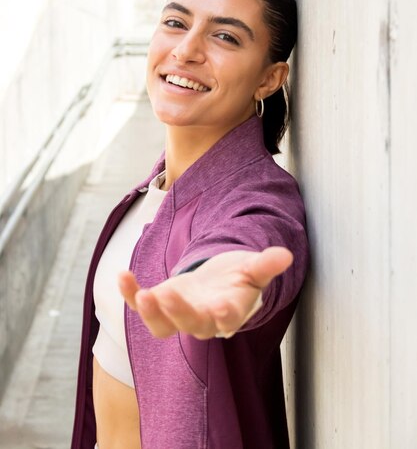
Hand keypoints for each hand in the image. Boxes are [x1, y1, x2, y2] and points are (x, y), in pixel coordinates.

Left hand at [118, 247, 292, 339]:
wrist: (218, 285)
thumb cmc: (238, 279)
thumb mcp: (253, 269)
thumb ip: (266, 264)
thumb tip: (285, 255)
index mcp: (228, 311)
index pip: (227, 319)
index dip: (225, 316)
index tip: (223, 310)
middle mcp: (202, 319)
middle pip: (190, 324)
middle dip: (178, 312)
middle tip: (166, 295)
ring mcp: (178, 314)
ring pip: (162, 326)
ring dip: (150, 312)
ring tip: (143, 293)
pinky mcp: (160, 305)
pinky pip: (141, 304)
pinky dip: (130, 294)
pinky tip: (123, 275)